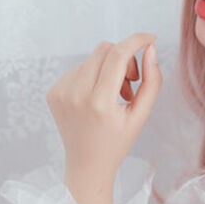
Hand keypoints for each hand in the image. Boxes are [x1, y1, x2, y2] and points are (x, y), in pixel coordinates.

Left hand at [48, 33, 162, 203]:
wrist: (87, 165)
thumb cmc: (118, 142)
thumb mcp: (141, 116)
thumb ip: (151, 82)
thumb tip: (150, 49)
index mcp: (99, 103)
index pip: (117, 55)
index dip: (136, 41)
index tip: (150, 38)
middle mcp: (76, 94)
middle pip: (104, 50)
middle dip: (124, 58)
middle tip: (131, 82)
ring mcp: (61, 92)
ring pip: (91, 57)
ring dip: (107, 68)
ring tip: (113, 95)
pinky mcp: (53, 92)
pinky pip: (78, 68)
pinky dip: (92, 76)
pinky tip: (96, 99)